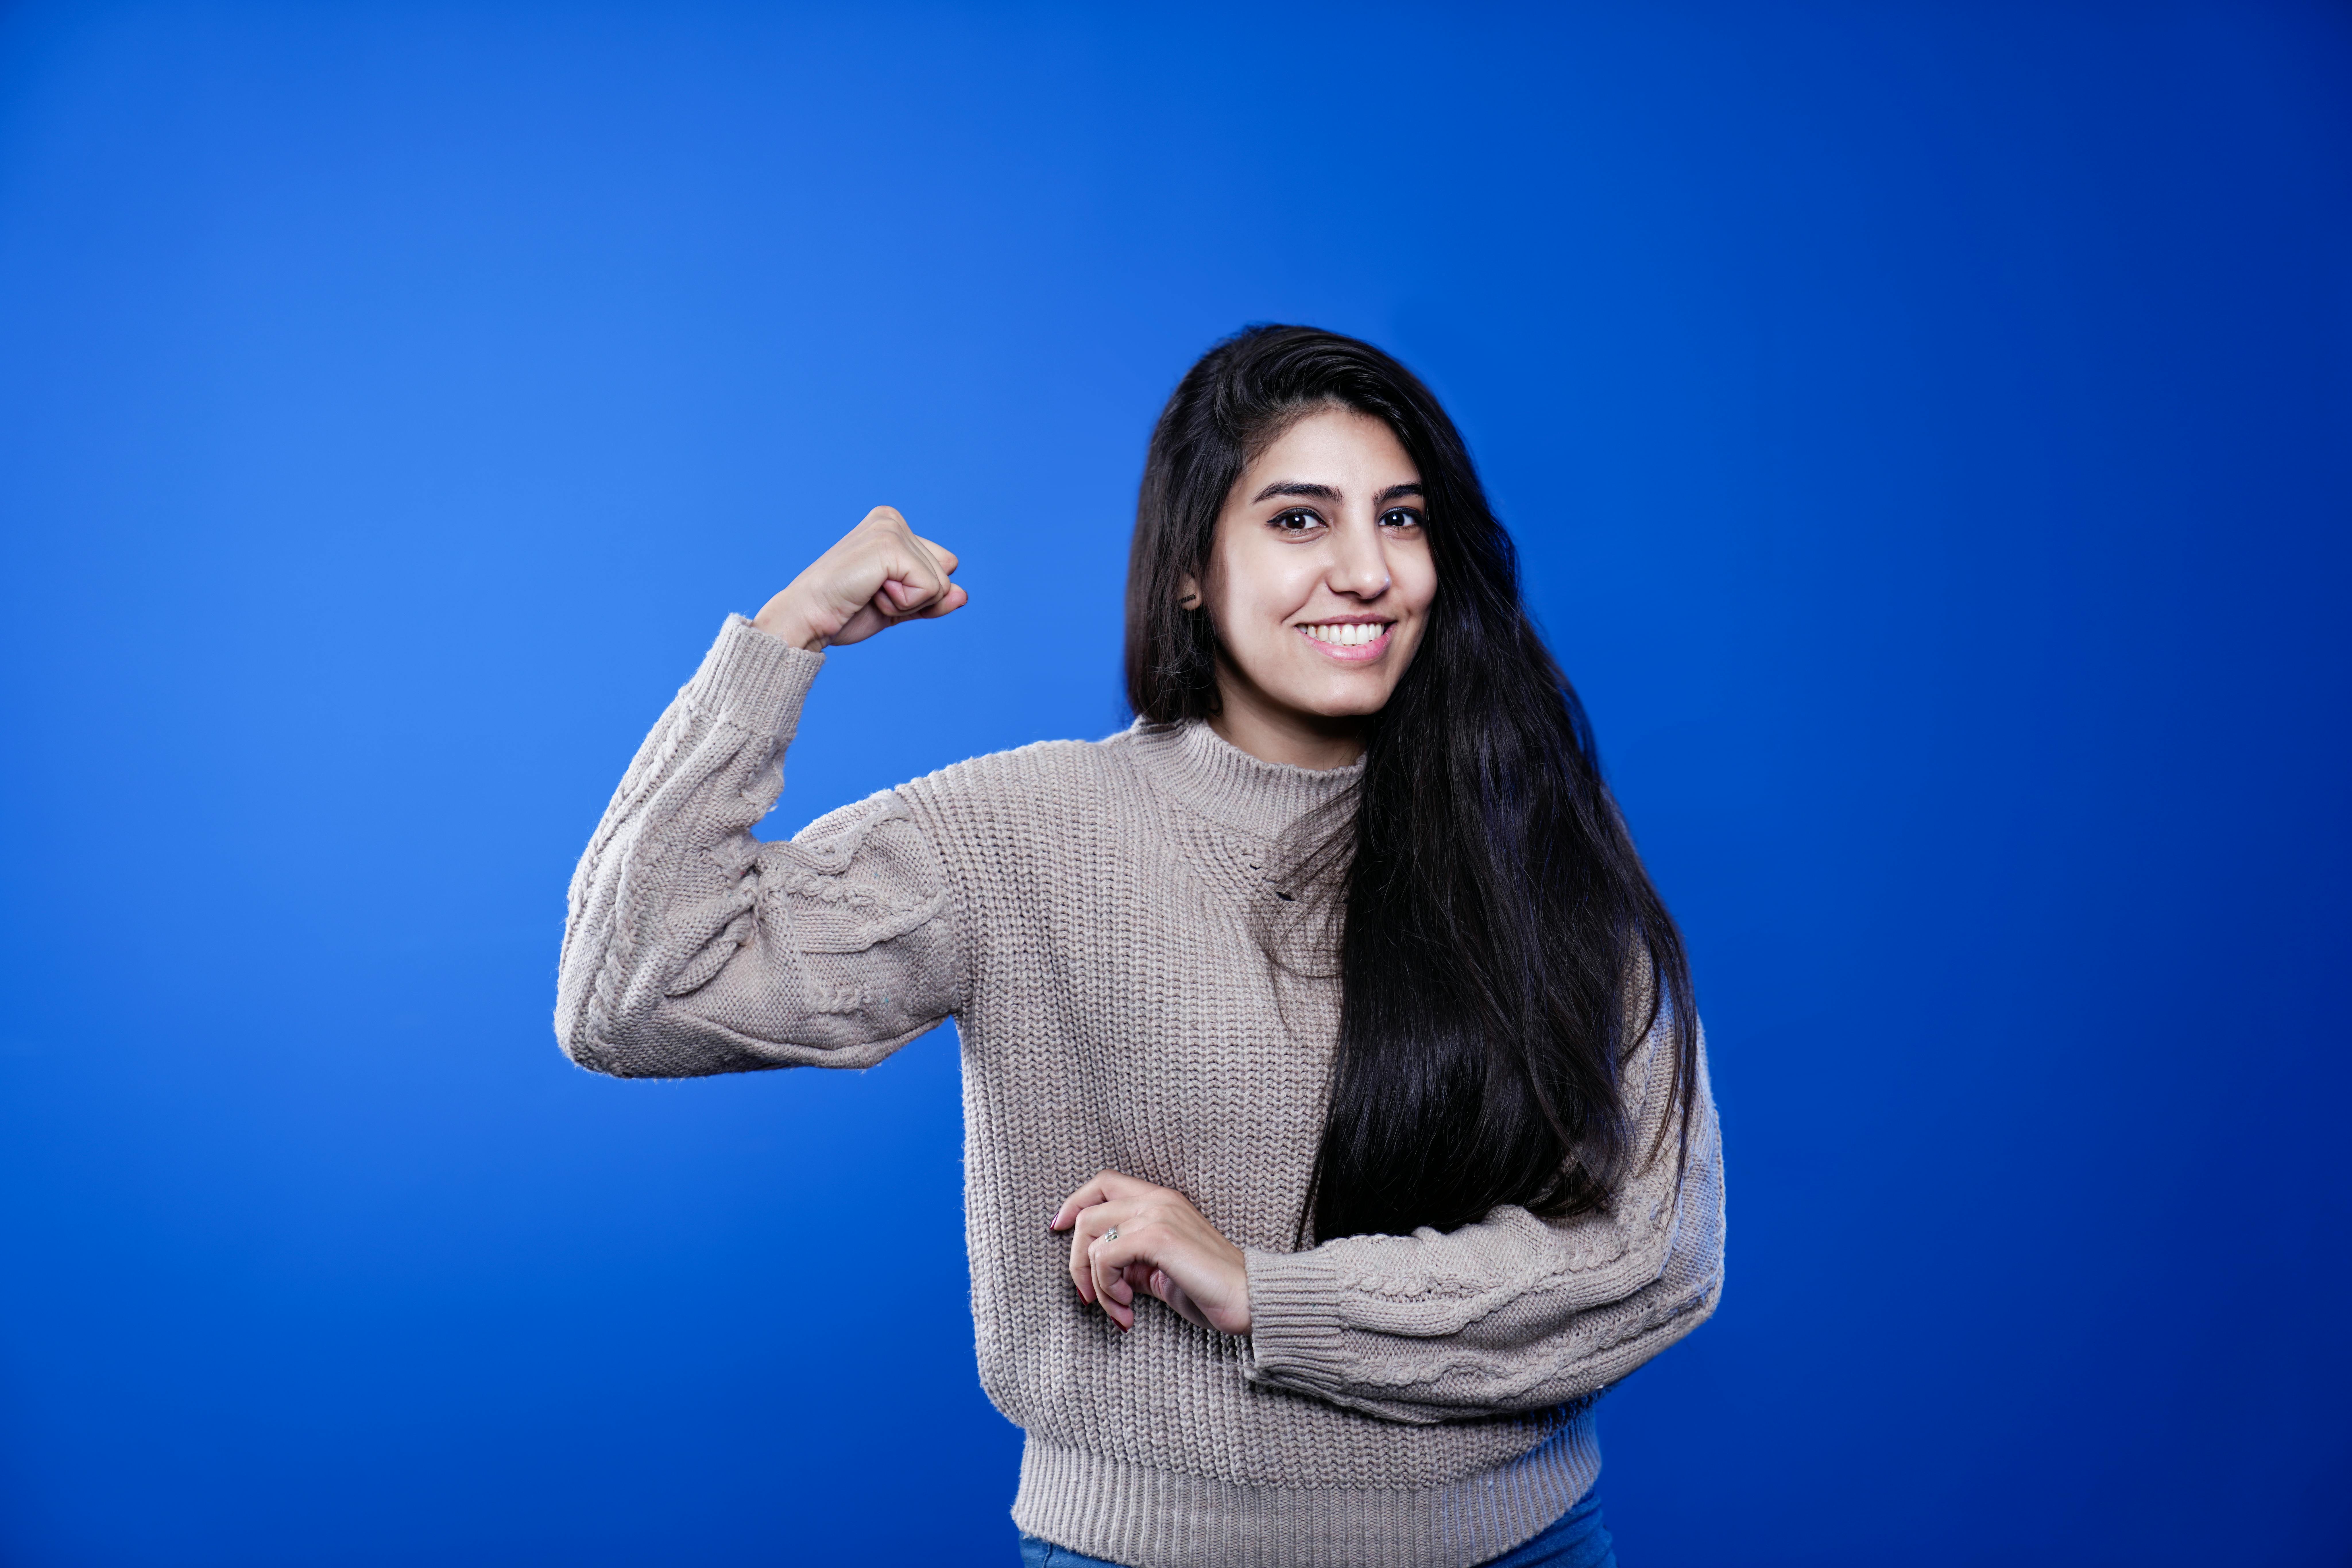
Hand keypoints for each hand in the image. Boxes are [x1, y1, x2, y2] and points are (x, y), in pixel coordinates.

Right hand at [750, 506, 967, 651]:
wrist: (808, 619)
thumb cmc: (844, 611)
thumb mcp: (899, 606)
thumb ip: (932, 599)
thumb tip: (964, 595)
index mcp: (892, 526)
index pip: (943, 565)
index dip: (920, 594)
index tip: (878, 593)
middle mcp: (892, 519)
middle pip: (945, 573)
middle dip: (914, 599)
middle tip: (872, 595)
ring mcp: (890, 529)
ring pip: (940, 583)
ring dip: (907, 603)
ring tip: (869, 593)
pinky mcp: (890, 546)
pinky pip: (929, 588)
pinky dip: (903, 604)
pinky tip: (871, 593)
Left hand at [1050, 1171, 1250, 1335]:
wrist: (1249, 1299)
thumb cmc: (1209, 1289)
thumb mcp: (1160, 1271)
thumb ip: (1132, 1262)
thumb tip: (1099, 1272)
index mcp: (1160, 1201)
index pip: (1103, 1183)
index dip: (1074, 1203)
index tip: (1058, 1229)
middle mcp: (1157, 1200)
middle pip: (1088, 1213)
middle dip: (1075, 1261)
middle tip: (1088, 1296)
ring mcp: (1158, 1215)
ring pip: (1091, 1238)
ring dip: (1095, 1283)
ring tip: (1120, 1308)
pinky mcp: (1159, 1237)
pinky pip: (1105, 1257)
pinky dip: (1107, 1288)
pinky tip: (1128, 1307)